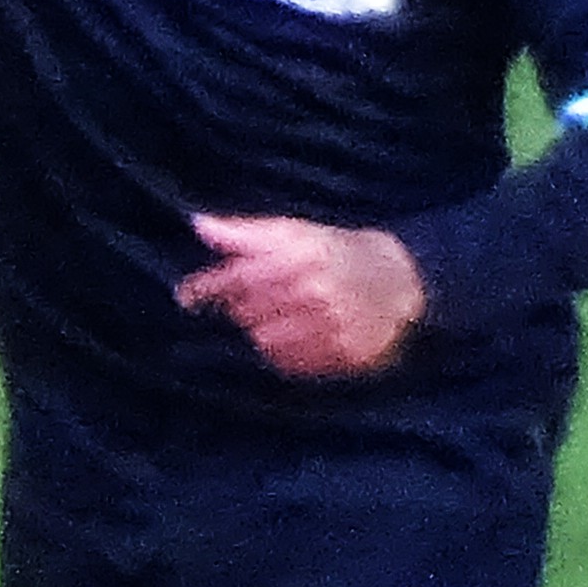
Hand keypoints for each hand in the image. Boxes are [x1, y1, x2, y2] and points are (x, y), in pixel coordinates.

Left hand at [178, 216, 423, 379]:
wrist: (400, 281)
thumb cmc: (337, 252)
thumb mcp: (295, 231)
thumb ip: (246, 231)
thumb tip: (198, 223)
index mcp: (304, 254)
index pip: (240, 275)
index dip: (208, 287)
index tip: (187, 296)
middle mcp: (317, 291)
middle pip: (247, 311)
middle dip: (240, 306)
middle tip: (252, 300)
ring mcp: (331, 327)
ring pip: (264, 340)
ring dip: (260, 330)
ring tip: (279, 316)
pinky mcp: (343, 356)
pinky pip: (290, 363)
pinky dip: (282, 352)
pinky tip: (294, 335)